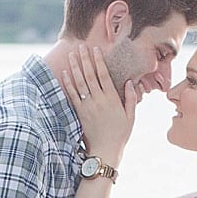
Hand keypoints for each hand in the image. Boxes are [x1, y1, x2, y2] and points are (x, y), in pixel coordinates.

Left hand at [61, 43, 139, 168]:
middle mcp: (98, 100)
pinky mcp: (79, 113)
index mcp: (112, 99)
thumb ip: (131, 98)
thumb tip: (130, 82)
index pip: (104, 75)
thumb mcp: (131, 116)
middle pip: (89, 75)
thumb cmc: (120, 134)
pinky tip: (65, 73)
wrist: (105, 151)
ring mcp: (87, 107)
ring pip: (79, 83)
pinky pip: (72, 95)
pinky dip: (68, 83)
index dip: (98, 61)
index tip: (95, 49)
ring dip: (74, 68)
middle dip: (84, 59)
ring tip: (71, 55)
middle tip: (80, 46)